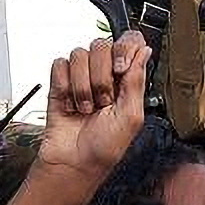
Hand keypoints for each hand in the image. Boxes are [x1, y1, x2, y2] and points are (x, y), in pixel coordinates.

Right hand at [36, 36, 151, 192]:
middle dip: (101, 77)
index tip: (120, 70)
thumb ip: (137, 80)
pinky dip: (64, 86)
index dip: (123, 49)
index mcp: (127, 79)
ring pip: (79, 55)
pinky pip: (60, 65)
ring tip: (86, 107)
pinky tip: (70, 104)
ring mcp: (81, 76)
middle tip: (103, 101)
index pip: (128, 42)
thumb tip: (144, 50)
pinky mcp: (59, 82)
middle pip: (101, 45)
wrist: (74, 163)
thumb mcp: (131, 116)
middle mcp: (104, 74)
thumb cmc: (105, 147)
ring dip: (82, 86)